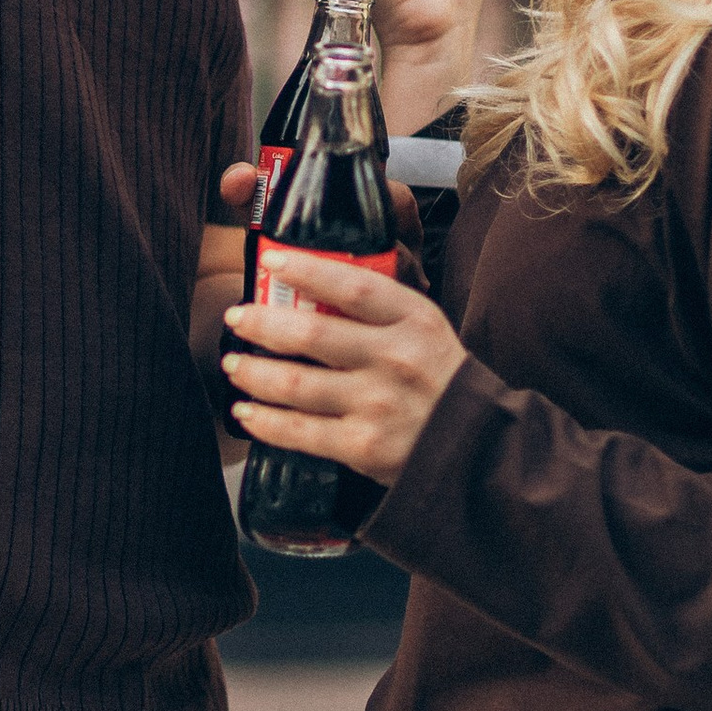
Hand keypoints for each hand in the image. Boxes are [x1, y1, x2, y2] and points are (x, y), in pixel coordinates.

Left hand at [221, 249, 467, 483]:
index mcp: (414, 320)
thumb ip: (380, 309)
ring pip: (296, 383)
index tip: (272, 260)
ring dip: (254, 372)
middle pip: (313, 332)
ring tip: (233, 364)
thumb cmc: (441, 380)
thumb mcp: (425, 329)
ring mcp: (378, 404)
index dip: (308, 269)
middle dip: (262, 322)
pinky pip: (299, 432)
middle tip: (236, 317)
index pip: (354, 285)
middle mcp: (396, 359)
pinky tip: (247, 411)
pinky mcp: (363, 446)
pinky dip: (265, 421)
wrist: (478, 450)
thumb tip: (313, 284)